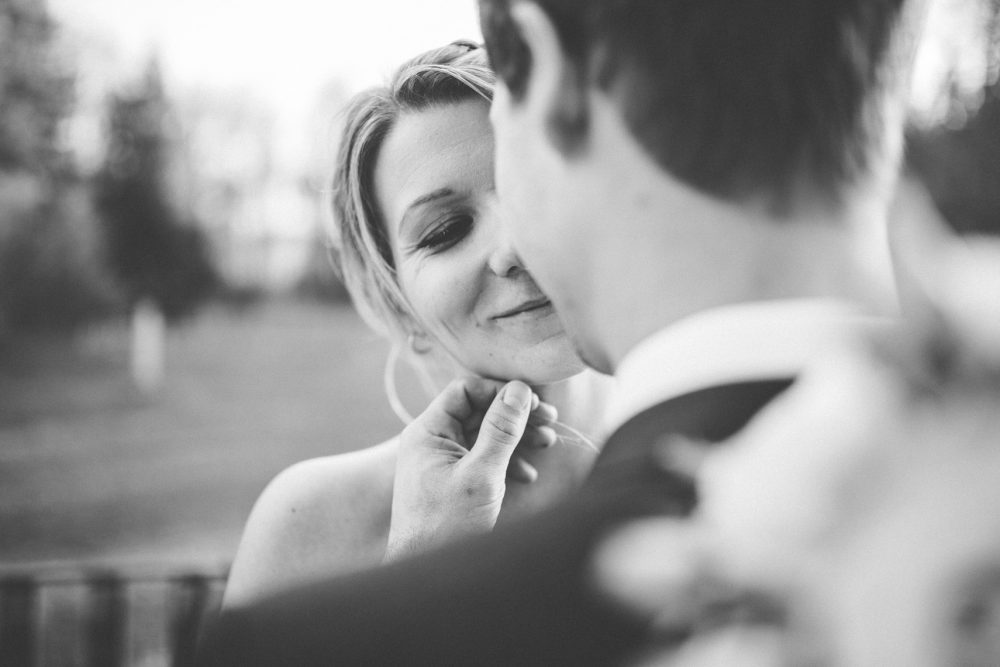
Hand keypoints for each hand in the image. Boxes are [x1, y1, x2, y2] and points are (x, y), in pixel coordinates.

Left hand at [384, 377, 556, 561]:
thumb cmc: (446, 526)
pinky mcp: (452, 483)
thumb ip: (502, 429)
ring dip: (517, 439)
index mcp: (428, 432)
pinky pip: (481, 460)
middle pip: (478, 412)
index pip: (465, 391)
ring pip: (484, 436)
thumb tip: (520, 390)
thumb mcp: (482, 474)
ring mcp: (441, 463)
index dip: (501, 392)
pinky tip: (528, 476)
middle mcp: (432, 443)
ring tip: (548, 443)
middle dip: (516, 416)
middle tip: (551, 421)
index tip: (535, 403)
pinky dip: (507, 462)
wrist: (427, 575)